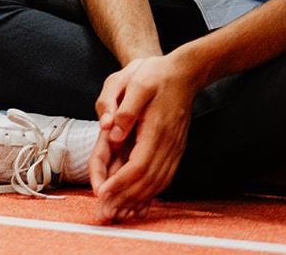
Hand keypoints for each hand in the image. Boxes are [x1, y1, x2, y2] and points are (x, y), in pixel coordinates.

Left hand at [89, 53, 201, 221]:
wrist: (183, 72)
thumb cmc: (155, 74)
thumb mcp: (135, 81)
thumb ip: (124, 108)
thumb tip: (110, 132)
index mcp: (155, 129)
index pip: (137, 165)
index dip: (120, 183)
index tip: (103, 193)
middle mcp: (167, 144)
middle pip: (146, 181)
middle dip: (125, 199)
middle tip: (105, 213)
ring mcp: (173, 149)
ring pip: (156, 183)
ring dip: (137, 201)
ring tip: (118, 214)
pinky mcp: (174, 150)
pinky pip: (163, 178)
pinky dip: (150, 194)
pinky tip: (140, 204)